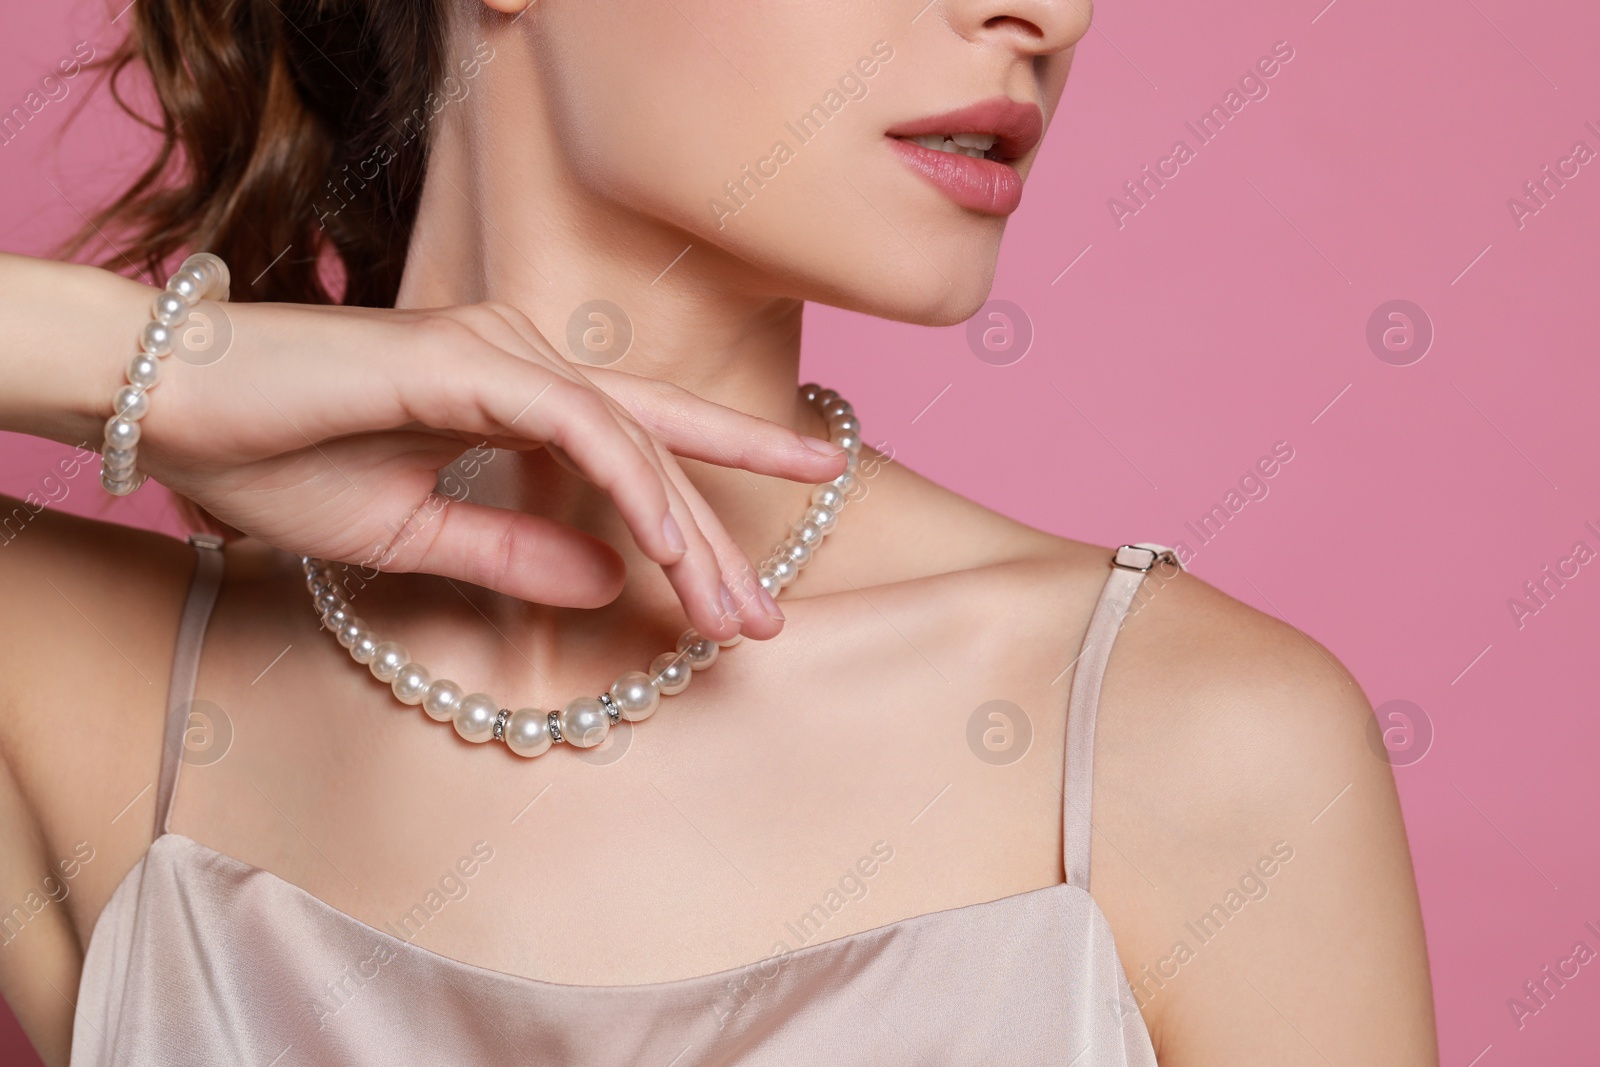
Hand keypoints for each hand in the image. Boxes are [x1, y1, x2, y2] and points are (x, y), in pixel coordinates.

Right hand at [133, 298, 847, 640]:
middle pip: (652, 452)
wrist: (163, 408)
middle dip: (715, 543)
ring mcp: (497, 351)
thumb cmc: (272, 463)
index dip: (704, 512)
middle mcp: (522, 362)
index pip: (637, 452)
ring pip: (629, 440)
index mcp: (514, 399)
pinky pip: (574, 424)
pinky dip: (629, 480)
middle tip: (765, 622)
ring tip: (736, 610)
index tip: (752, 586)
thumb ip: (514, 554)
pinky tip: (669, 546)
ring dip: (686, 530)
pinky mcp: (462, 359)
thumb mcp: (414, 537)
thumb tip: (612, 581)